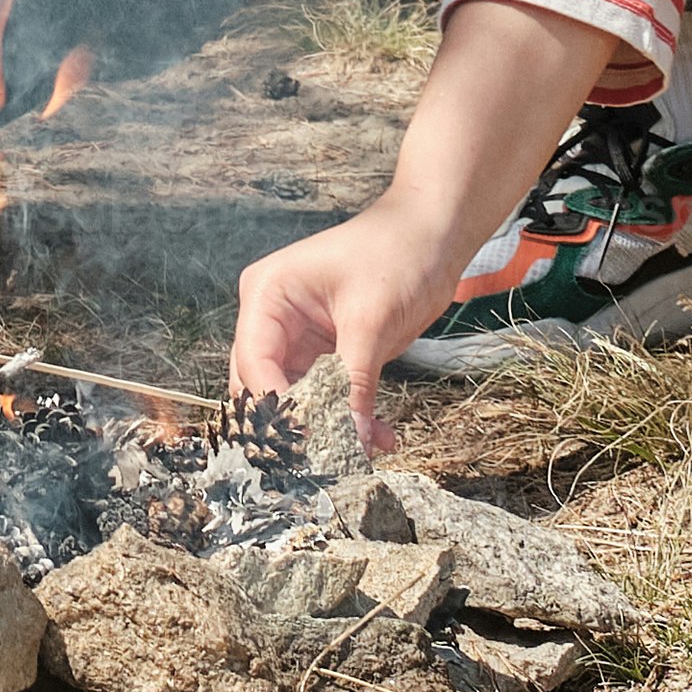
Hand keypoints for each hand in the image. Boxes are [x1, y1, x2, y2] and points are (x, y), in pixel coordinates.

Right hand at [224, 196, 474, 455]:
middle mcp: (272, 317)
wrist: (436, 233)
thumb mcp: (371, 321)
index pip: (255, 364)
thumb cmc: (398, 253)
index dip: (278, 408)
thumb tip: (349, 442)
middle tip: (329, 458)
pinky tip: (379, 436)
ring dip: (326, 427)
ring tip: (363, 451)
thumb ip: (353, 383)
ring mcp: (298, 336)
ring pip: (296, 399)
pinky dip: (348, 417)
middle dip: (296, 425)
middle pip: (264, 386)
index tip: (309, 446)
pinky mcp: (326, 351)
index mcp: (267, 295)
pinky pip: (325, 395)